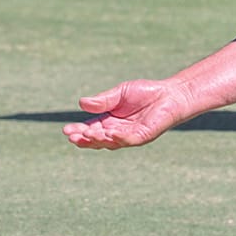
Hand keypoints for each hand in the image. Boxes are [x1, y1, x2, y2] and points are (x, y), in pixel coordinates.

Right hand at [62, 79, 188, 149]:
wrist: (170, 94)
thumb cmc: (146, 93)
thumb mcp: (119, 94)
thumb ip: (103, 101)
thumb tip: (81, 103)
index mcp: (109, 122)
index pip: (90, 129)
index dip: (78, 131)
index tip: (66, 130)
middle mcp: (117, 132)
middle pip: (97, 139)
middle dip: (84, 139)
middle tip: (71, 136)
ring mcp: (130, 136)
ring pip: (110, 142)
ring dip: (97, 140)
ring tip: (85, 135)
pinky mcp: (143, 136)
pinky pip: (128, 139)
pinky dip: (117, 137)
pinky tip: (108, 133)